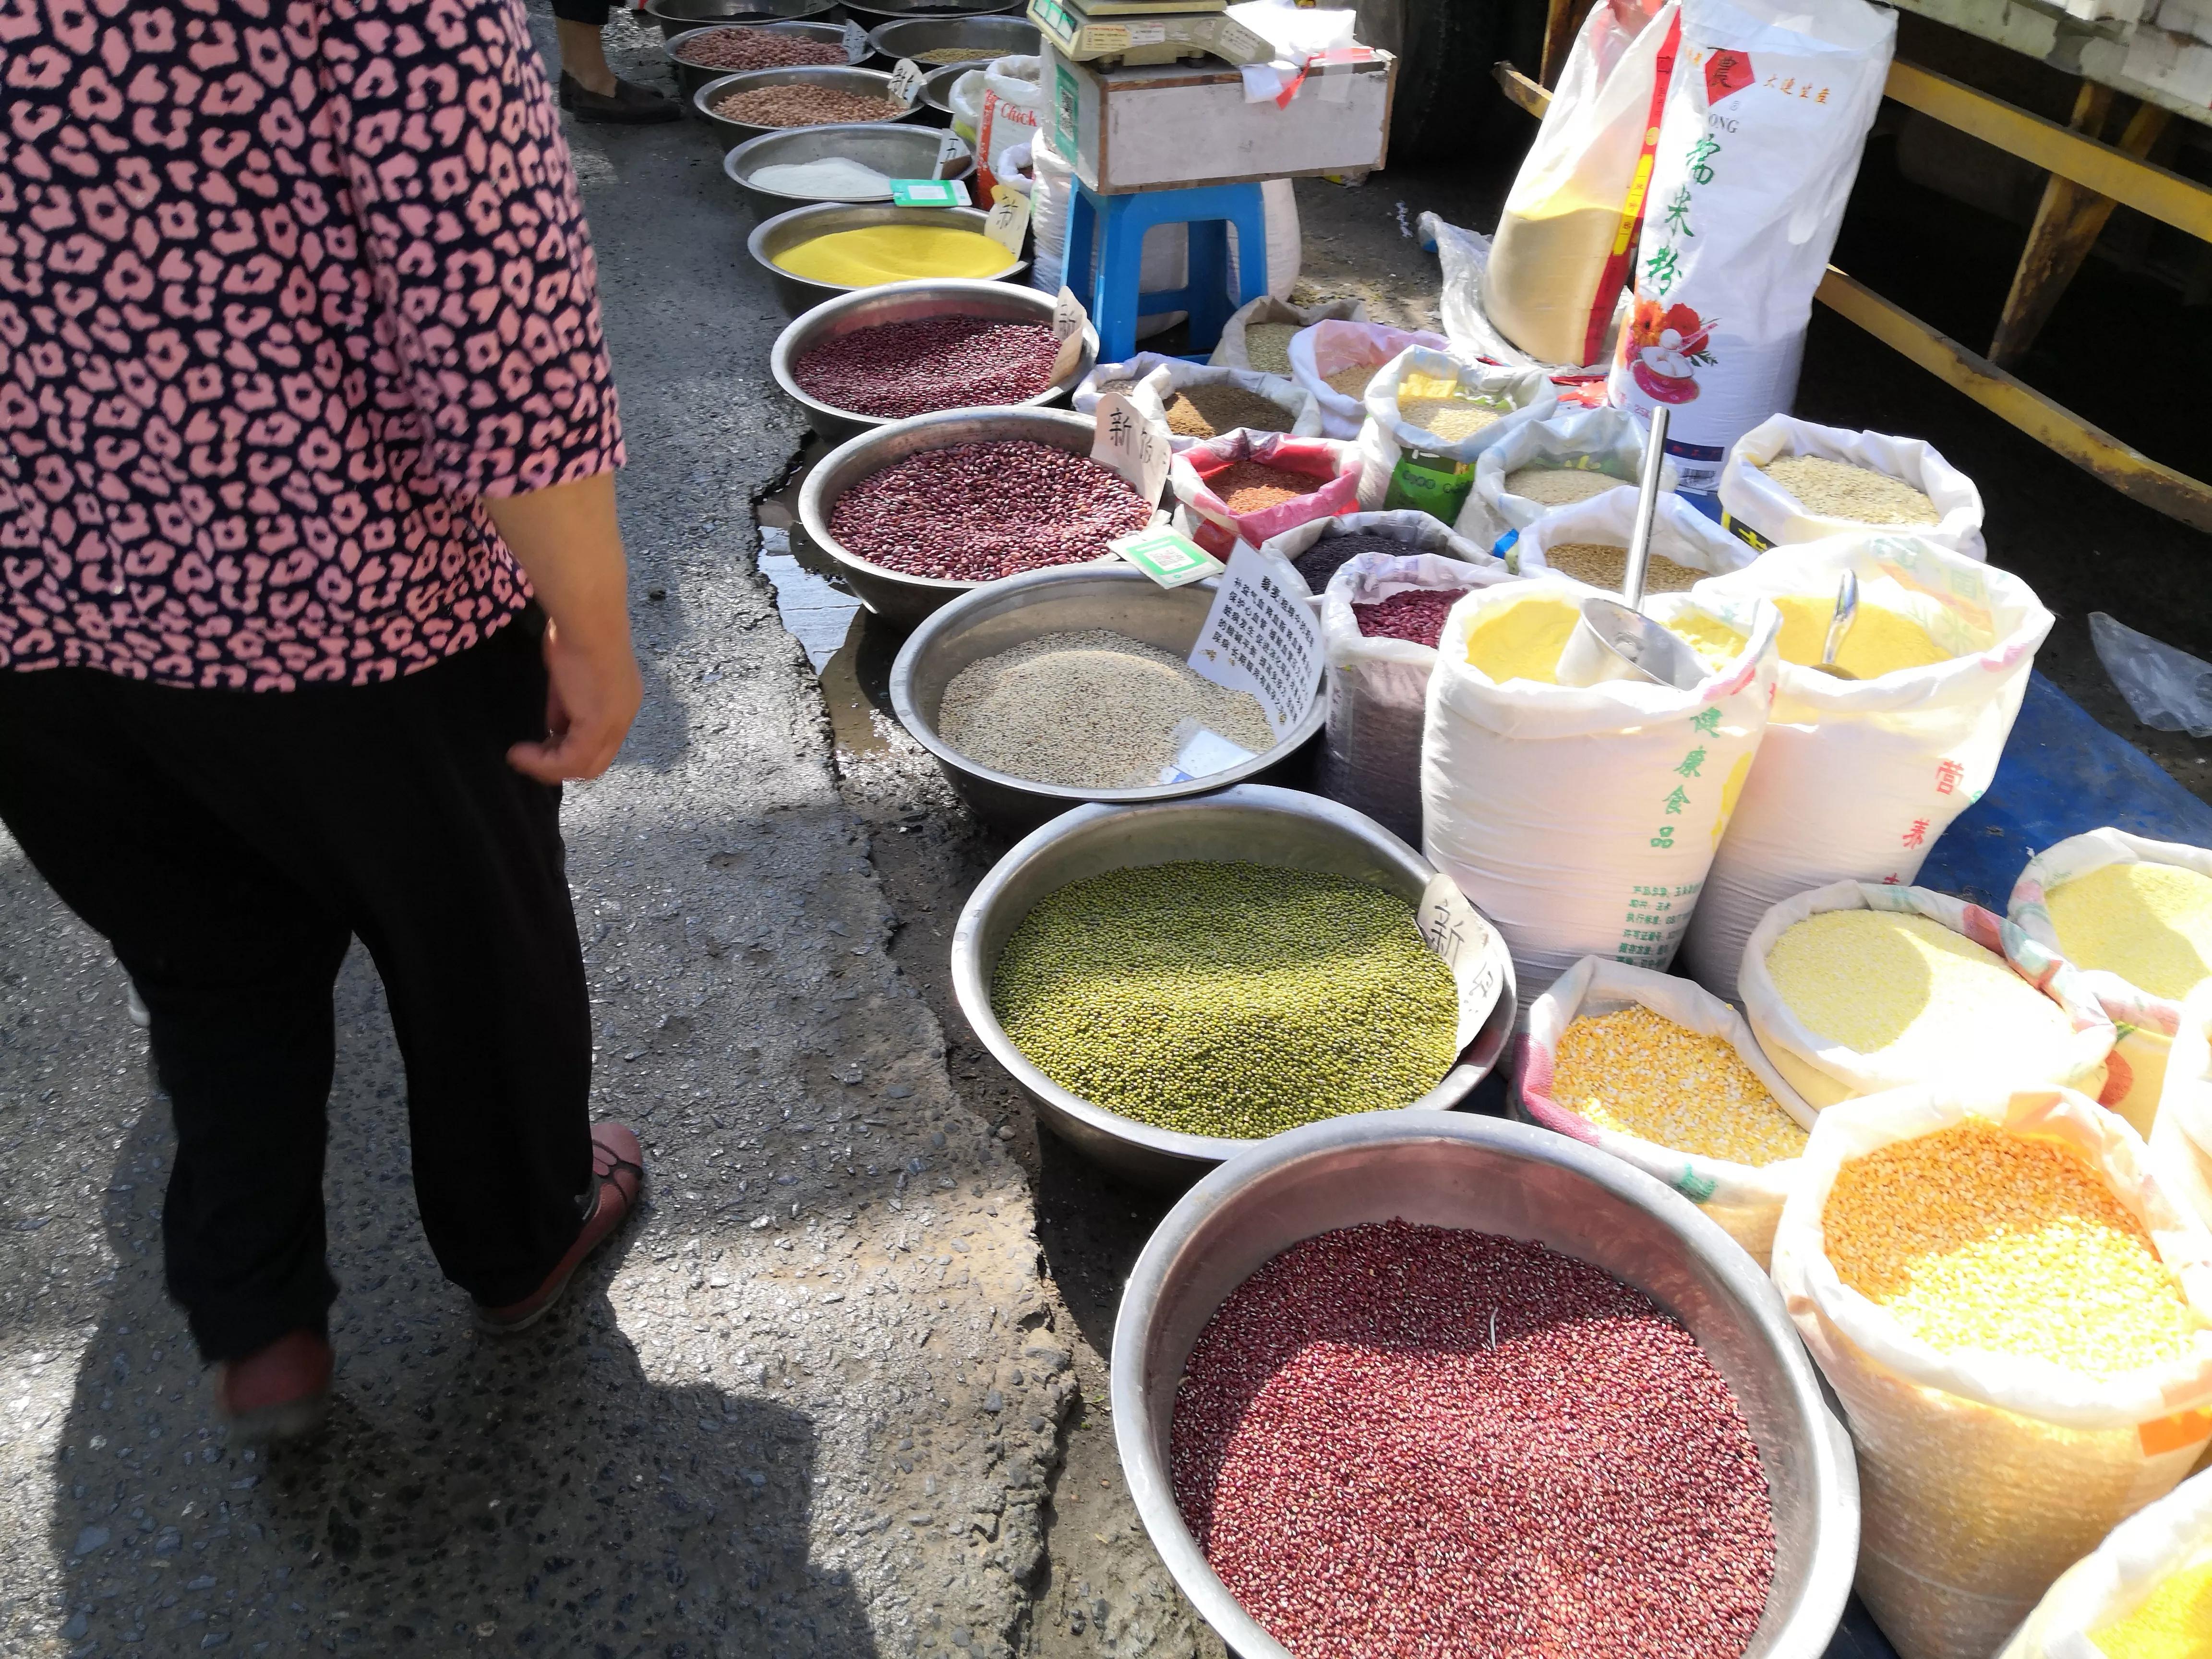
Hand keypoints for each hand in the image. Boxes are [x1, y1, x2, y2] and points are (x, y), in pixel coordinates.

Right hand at [508, 616, 641, 782]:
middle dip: (557, 765)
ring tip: (519, 756)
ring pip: (583, 767)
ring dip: (546, 767)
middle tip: (527, 758)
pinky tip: (519, 753)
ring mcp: (615, 723)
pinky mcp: (599, 726)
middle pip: (594, 762)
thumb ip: (564, 706)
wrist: (586, 618)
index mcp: (621, 702)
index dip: (567, 750)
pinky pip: (570, 761)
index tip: (539, 743)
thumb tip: (553, 730)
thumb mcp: (567, 676)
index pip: (598, 743)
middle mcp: (623, 717)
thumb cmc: (575, 632)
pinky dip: (542, 763)